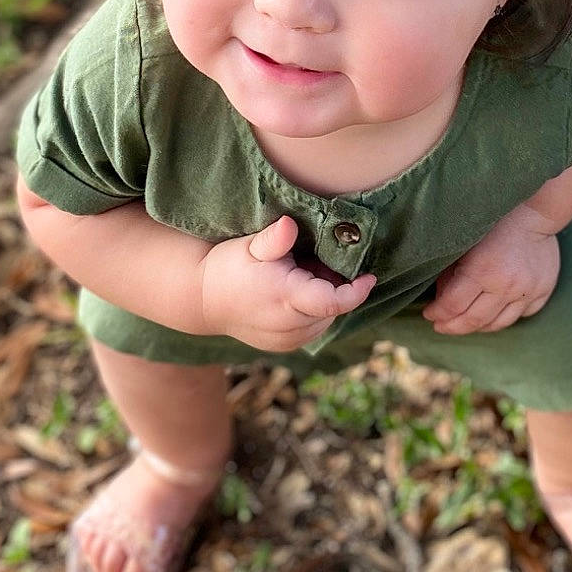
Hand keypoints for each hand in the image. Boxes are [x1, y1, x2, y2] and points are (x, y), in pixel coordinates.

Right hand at [198, 216, 375, 352]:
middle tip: (318, 261)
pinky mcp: (283, 346)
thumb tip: (289, 225)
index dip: (356, 291)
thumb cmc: (228, 268)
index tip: (370, 275)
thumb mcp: (249, 247)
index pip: (333, 302)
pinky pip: (313, 328)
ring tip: (304, 274)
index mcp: (286, 299)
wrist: (201, 299)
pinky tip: (297, 291)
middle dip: (336, 286)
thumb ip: (274, 239)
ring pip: (324, 320)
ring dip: (325, 299)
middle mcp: (290, 327)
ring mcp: (287, 341)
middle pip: (332, 309)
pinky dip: (314, 311)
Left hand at [421, 205, 559, 335]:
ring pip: (498, 324)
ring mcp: (527, 291)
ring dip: (478, 326)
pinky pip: (521, 315)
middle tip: (441, 325)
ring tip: (465, 322)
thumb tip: (441, 298)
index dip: (437, 314)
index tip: (429, 314)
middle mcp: (506, 286)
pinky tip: (494, 312)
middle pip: (474, 321)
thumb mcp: (464, 242)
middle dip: (452, 326)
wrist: (535, 210)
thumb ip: (449, 272)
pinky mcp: (543, 291)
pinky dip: (505, 316)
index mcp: (482, 271)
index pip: (452, 306)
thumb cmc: (494, 221)